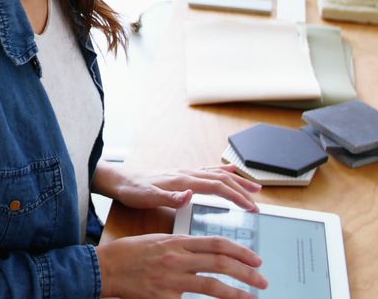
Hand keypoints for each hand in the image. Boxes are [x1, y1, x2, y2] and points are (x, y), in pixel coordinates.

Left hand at [96, 163, 260, 211]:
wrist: (119, 180)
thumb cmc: (132, 191)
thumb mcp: (146, 198)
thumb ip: (168, 197)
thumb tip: (189, 195)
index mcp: (182, 181)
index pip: (217, 187)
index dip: (236, 196)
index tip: (251, 207)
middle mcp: (186, 174)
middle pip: (222, 180)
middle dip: (242, 191)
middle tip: (258, 204)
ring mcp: (185, 173)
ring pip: (217, 174)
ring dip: (237, 181)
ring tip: (255, 187)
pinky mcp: (181, 175)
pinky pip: (207, 171)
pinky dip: (223, 171)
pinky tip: (231, 171)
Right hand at [97, 233, 267, 298]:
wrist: (105, 267)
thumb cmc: (130, 253)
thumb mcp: (159, 239)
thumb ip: (182, 244)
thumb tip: (206, 251)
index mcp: (177, 241)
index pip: (218, 243)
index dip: (240, 251)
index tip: (255, 259)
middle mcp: (178, 258)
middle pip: (221, 263)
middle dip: (247, 273)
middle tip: (262, 280)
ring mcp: (172, 279)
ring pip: (213, 285)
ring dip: (237, 292)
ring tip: (252, 296)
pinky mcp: (165, 296)